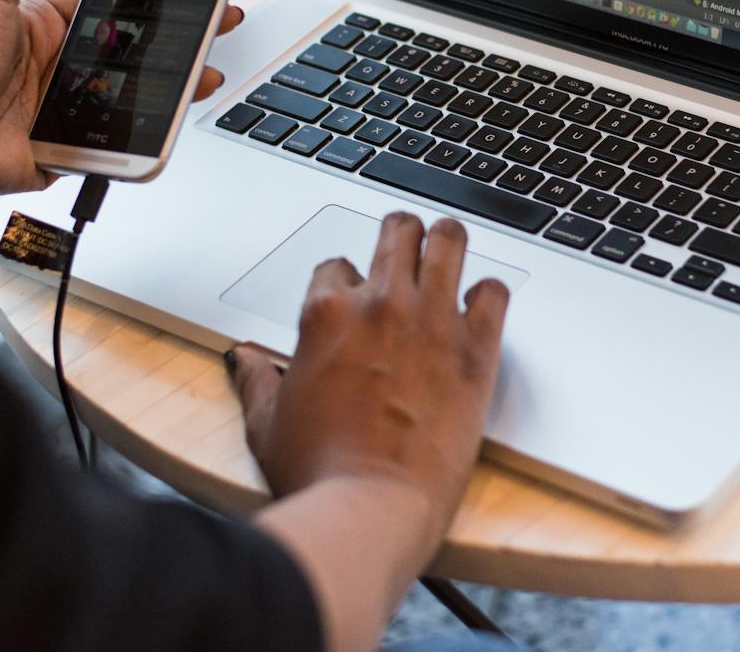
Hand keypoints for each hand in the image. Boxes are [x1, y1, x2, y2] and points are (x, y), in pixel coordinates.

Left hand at [0, 0, 242, 201]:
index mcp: (44, 21)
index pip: (112, 1)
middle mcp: (61, 62)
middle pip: (136, 47)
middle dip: (180, 35)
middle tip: (220, 21)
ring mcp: (68, 106)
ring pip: (137, 93)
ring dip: (176, 82)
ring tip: (208, 71)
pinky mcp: (71, 146)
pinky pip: (119, 139)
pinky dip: (147, 132)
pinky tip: (174, 116)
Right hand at [231, 214, 510, 565]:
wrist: (371, 507)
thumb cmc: (318, 473)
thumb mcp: (266, 425)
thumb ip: (257, 381)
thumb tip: (245, 359)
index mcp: (326, 314)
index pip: (337, 266)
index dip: (345, 282)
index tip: (354, 300)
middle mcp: (380, 304)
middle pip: (397, 231)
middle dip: (400, 235)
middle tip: (406, 249)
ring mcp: (431, 320)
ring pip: (449, 240)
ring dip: (447, 242)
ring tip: (448, 250)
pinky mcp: (476, 349)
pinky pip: (494, 291)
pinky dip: (489, 295)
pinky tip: (481, 309)